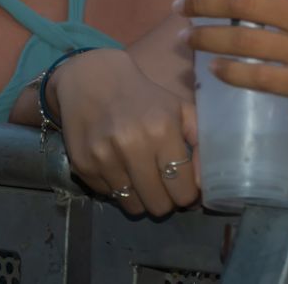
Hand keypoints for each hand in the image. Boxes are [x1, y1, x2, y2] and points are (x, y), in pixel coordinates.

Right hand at [50, 49, 197, 217]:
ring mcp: (104, 160)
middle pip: (158, 205)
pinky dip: (118, 188)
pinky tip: (119, 166)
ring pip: (133, 207)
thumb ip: (201, 144)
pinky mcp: (82, 167)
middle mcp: (132, 148)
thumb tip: (205, 183)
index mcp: (162, 131)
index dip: (188, 194)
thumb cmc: (144, 97)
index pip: (182, 189)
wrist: (92, 80)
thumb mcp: (180, 110)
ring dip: (142, 197)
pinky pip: (109, 196)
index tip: (186, 189)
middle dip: (166, 200)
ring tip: (142, 176)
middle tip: (165, 186)